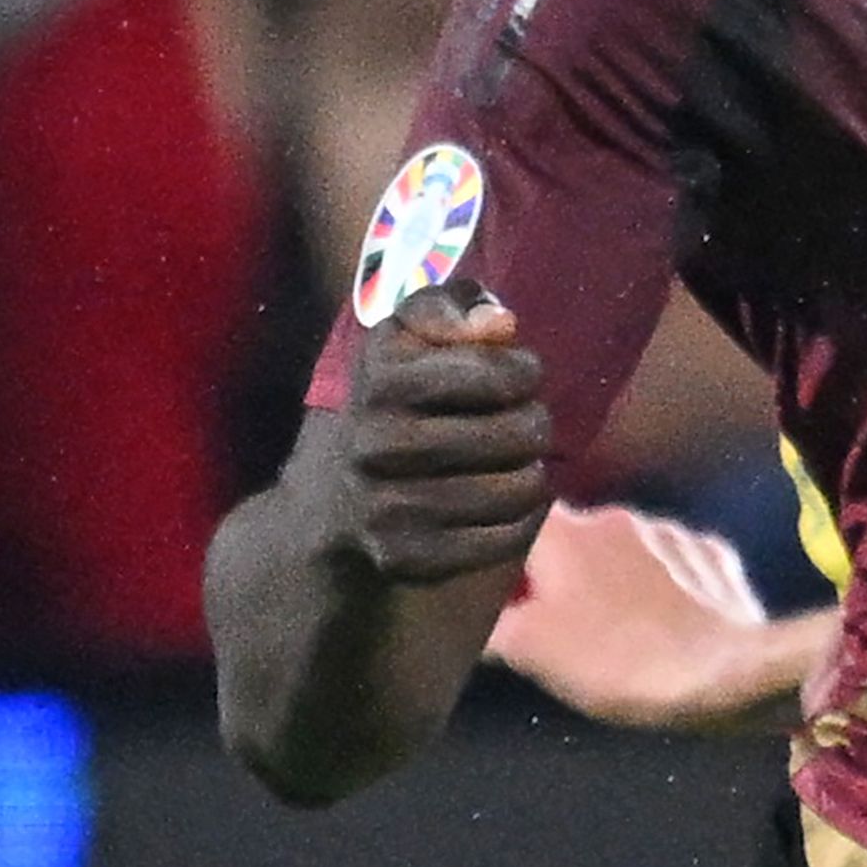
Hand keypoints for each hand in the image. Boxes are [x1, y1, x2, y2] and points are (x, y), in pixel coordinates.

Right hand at [327, 282, 555, 584]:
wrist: (331, 504)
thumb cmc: (393, 401)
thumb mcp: (405, 336)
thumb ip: (451, 307)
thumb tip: (500, 325)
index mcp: (381, 379)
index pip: (500, 373)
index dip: (524, 371)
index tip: (517, 376)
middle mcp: (376, 443)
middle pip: (521, 431)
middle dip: (535, 423)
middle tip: (523, 425)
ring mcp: (387, 508)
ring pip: (520, 487)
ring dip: (533, 473)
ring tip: (517, 463)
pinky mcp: (406, 558)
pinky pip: (504, 537)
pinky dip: (521, 519)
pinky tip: (506, 504)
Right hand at [486, 503, 838, 728]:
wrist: (727, 675)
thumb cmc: (617, 662)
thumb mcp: (529, 652)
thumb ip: (488, 622)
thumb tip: (468, 606)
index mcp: (565, 530)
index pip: (512, 520)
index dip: (500, 556)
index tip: (499, 592)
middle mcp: (616, 515)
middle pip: (568, 538)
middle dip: (558, 574)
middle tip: (553, 624)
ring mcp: (671, 531)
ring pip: (623, 549)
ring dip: (610, 580)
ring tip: (612, 632)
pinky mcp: (713, 554)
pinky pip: (673, 565)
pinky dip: (660, 588)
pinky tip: (661, 625)